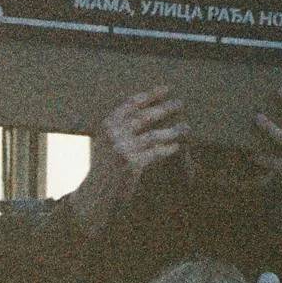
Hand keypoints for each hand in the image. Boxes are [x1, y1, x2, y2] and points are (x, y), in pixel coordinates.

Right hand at [68, 88, 186, 235]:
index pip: (130, 104)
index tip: (165, 88)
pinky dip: (167, 149)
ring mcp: (122, 148)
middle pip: (144, 117)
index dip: (149, 95)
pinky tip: (176, 147)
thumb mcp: (106, 142)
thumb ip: (119, 126)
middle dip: (164, 109)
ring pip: (153, 135)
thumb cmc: (104, 167)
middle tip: (180, 103)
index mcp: (107, 124)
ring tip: (186, 127)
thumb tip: (145, 109)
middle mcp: (113, 134)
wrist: (95, 194)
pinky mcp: (131, 163)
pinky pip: (155, 153)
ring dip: (172, 131)